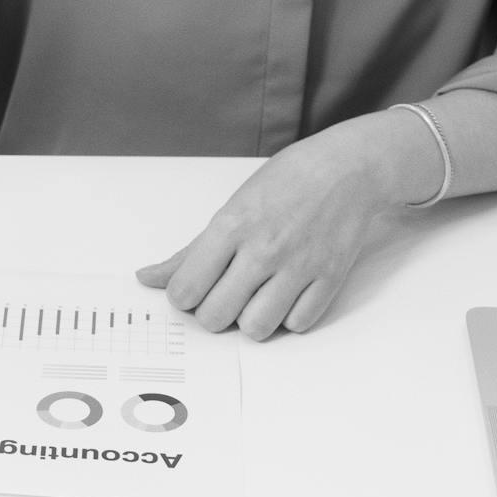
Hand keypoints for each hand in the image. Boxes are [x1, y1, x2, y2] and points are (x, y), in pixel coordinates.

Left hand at [136, 113, 435, 338]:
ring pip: (256, 328)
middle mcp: (264, 250)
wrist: (348, 168)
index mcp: (232, 227)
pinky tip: (285, 296)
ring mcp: (299, 266)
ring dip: (249, 321)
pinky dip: (287, 318)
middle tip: (223, 296)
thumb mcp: (230, 208)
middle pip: (215, 317)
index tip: (193, 289)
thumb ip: (189, 252)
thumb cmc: (287, 183)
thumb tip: (148, 279)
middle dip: (212, 314)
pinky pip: (297, 325)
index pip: (185, 290)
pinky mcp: (329, 279)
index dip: (183, 296)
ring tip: (254, 299)